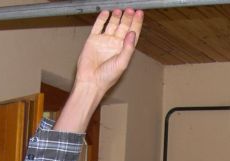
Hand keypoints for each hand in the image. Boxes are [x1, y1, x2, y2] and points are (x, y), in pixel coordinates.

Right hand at [55, 8, 143, 132]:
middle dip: (128, 18)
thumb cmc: (107, 77)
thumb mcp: (122, 63)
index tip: (140, 13)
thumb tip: (132, 33)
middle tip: (130, 9)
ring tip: (120, 10)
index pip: (132, 33)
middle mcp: (114, 44)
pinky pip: (98, 26)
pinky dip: (102, 19)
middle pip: (123, 27)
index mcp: (123, 50)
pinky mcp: (93, 40)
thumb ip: (128, 48)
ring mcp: (104, 41)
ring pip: (112, 24)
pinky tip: (106, 13)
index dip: (136, 23)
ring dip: (116, 17)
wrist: (90, 81)